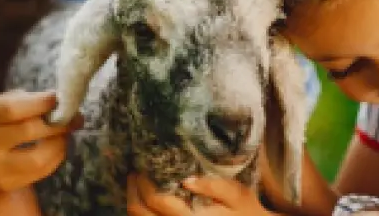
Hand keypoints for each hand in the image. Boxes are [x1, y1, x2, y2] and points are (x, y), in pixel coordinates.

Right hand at [0, 90, 83, 191]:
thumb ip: (21, 101)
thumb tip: (58, 100)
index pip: (12, 109)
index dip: (40, 102)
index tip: (59, 96)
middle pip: (29, 132)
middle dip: (57, 122)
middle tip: (74, 115)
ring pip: (39, 158)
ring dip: (60, 143)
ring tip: (66, 132)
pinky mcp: (5, 184)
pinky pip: (40, 172)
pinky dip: (55, 157)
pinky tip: (57, 145)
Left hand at [126, 173, 272, 215]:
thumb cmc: (246, 212)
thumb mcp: (237, 195)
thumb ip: (214, 187)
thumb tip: (187, 180)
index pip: (156, 200)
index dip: (143, 181)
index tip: (142, 166)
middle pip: (139, 212)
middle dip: (132, 189)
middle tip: (134, 172)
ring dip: (133, 201)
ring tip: (136, 184)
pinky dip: (141, 212)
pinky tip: (145, 200)